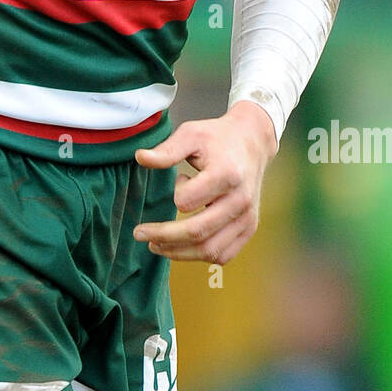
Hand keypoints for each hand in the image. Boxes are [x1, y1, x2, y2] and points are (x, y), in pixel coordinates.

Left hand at [133, 101, 277, 262]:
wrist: (252, 142)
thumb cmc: (218, 138)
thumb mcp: (191, 134)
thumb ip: (167, 150)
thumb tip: (140, 158)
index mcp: (226, 174)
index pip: (187, 201)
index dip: (174, 195)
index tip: (176, 180)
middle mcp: (239, 200)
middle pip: (197, 232)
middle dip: (163, 237)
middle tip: (139, 234)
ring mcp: (246, 217)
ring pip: (210, 250)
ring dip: (178, 252)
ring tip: (156, 246)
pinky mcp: (249, 228)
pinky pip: (224, 255)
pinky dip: (200, 256)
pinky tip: (183, 248)